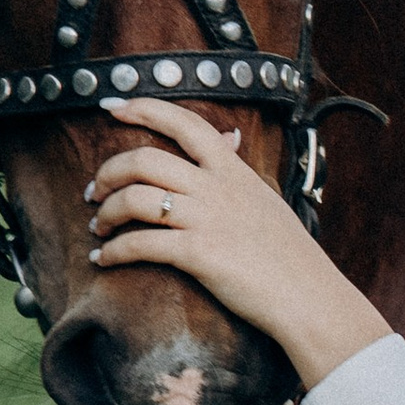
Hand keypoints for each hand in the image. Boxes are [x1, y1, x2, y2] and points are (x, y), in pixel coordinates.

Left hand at [84, 104, 386, 391]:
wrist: (308, 297)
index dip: (143, 108)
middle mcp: (216, 188)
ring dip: (105, 213)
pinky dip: (114, 251)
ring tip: (98, 228)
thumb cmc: (289, 254)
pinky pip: (140, 245)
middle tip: (95, 192)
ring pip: (135, 199)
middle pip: (144, 159)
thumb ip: (237, 169)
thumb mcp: (265, 196)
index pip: (184, 122)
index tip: (113, 107)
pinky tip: (105, 259)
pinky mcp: (198, 255)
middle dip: (108, 172)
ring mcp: (206, 220)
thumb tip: (228, 138)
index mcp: (232, 170)